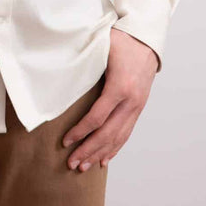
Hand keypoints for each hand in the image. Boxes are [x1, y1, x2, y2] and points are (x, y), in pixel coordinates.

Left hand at [61, 28, 158, 171]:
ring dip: (101, 153)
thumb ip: (84, 61)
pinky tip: (105, 159)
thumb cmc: (122, 39)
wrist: (147, 37)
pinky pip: (127, 132)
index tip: (65, 141)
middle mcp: (131, 101)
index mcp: (120, 87)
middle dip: (89, 150)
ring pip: (119, 137)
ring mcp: (137, 106)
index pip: (97, 117)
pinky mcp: (139, 107)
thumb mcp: (102, 47)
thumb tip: (57, 70)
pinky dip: (115, 147)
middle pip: (108, 134)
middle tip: (72, 164)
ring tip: (85, 167)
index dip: (80, 131)